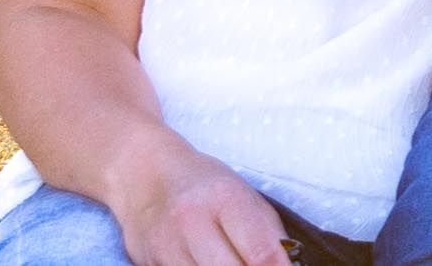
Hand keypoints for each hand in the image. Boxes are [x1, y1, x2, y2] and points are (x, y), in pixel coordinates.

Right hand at [111, 141, 291, 265]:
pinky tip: (208, 262)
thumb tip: (289, 263)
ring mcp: (167, 246)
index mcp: (226, 199)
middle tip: (258, 265)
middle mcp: (193, 222)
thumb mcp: (243, 195)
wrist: (142, 173)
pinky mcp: (148, 262)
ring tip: (230, 260)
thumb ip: (268, 232)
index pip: (261, 252)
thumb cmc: (202, 184)